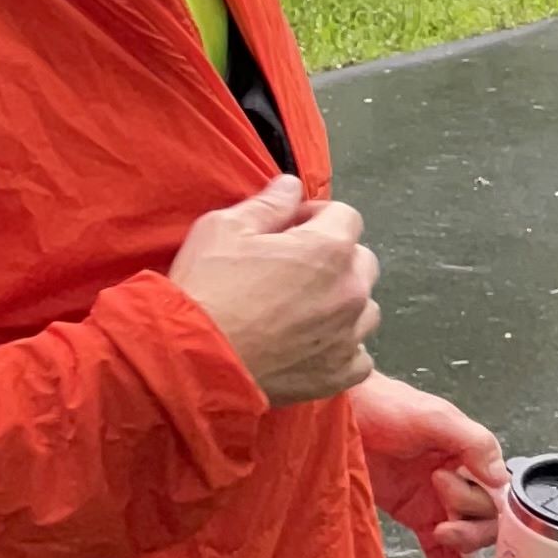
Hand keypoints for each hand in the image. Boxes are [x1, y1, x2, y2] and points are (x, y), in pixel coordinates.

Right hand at [171, 181, 373, 404]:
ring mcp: (351, 334)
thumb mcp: (223, 229)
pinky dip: (340, 347)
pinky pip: (358, 354)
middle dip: (334, 258)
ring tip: (299, 309)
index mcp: (329, 249)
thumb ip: (267, 204)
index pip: (346, 216)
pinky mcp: (342, 372)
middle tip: (291, 269)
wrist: (192, 359)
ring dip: (341, 303)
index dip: (317, 217)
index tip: (290, 228)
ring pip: (364, 308)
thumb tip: (292, 184)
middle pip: (361, 261)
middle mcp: (351, 290)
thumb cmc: (205, 288)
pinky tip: (309, 346)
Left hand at [350, 378, 506, 557]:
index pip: (497, 494)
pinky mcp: (411, 516)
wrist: (331, 412)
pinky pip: (436, 549)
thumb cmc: (382, 405)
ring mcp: (434, 501)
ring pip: (464, 540)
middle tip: (442, 525)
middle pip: (485, 521)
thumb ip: (473, 443)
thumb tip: (499, 479)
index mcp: (470, 455)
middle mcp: (459, 480)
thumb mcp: (435, 417)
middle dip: (470, 531)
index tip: (456, 510)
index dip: (484, 510)